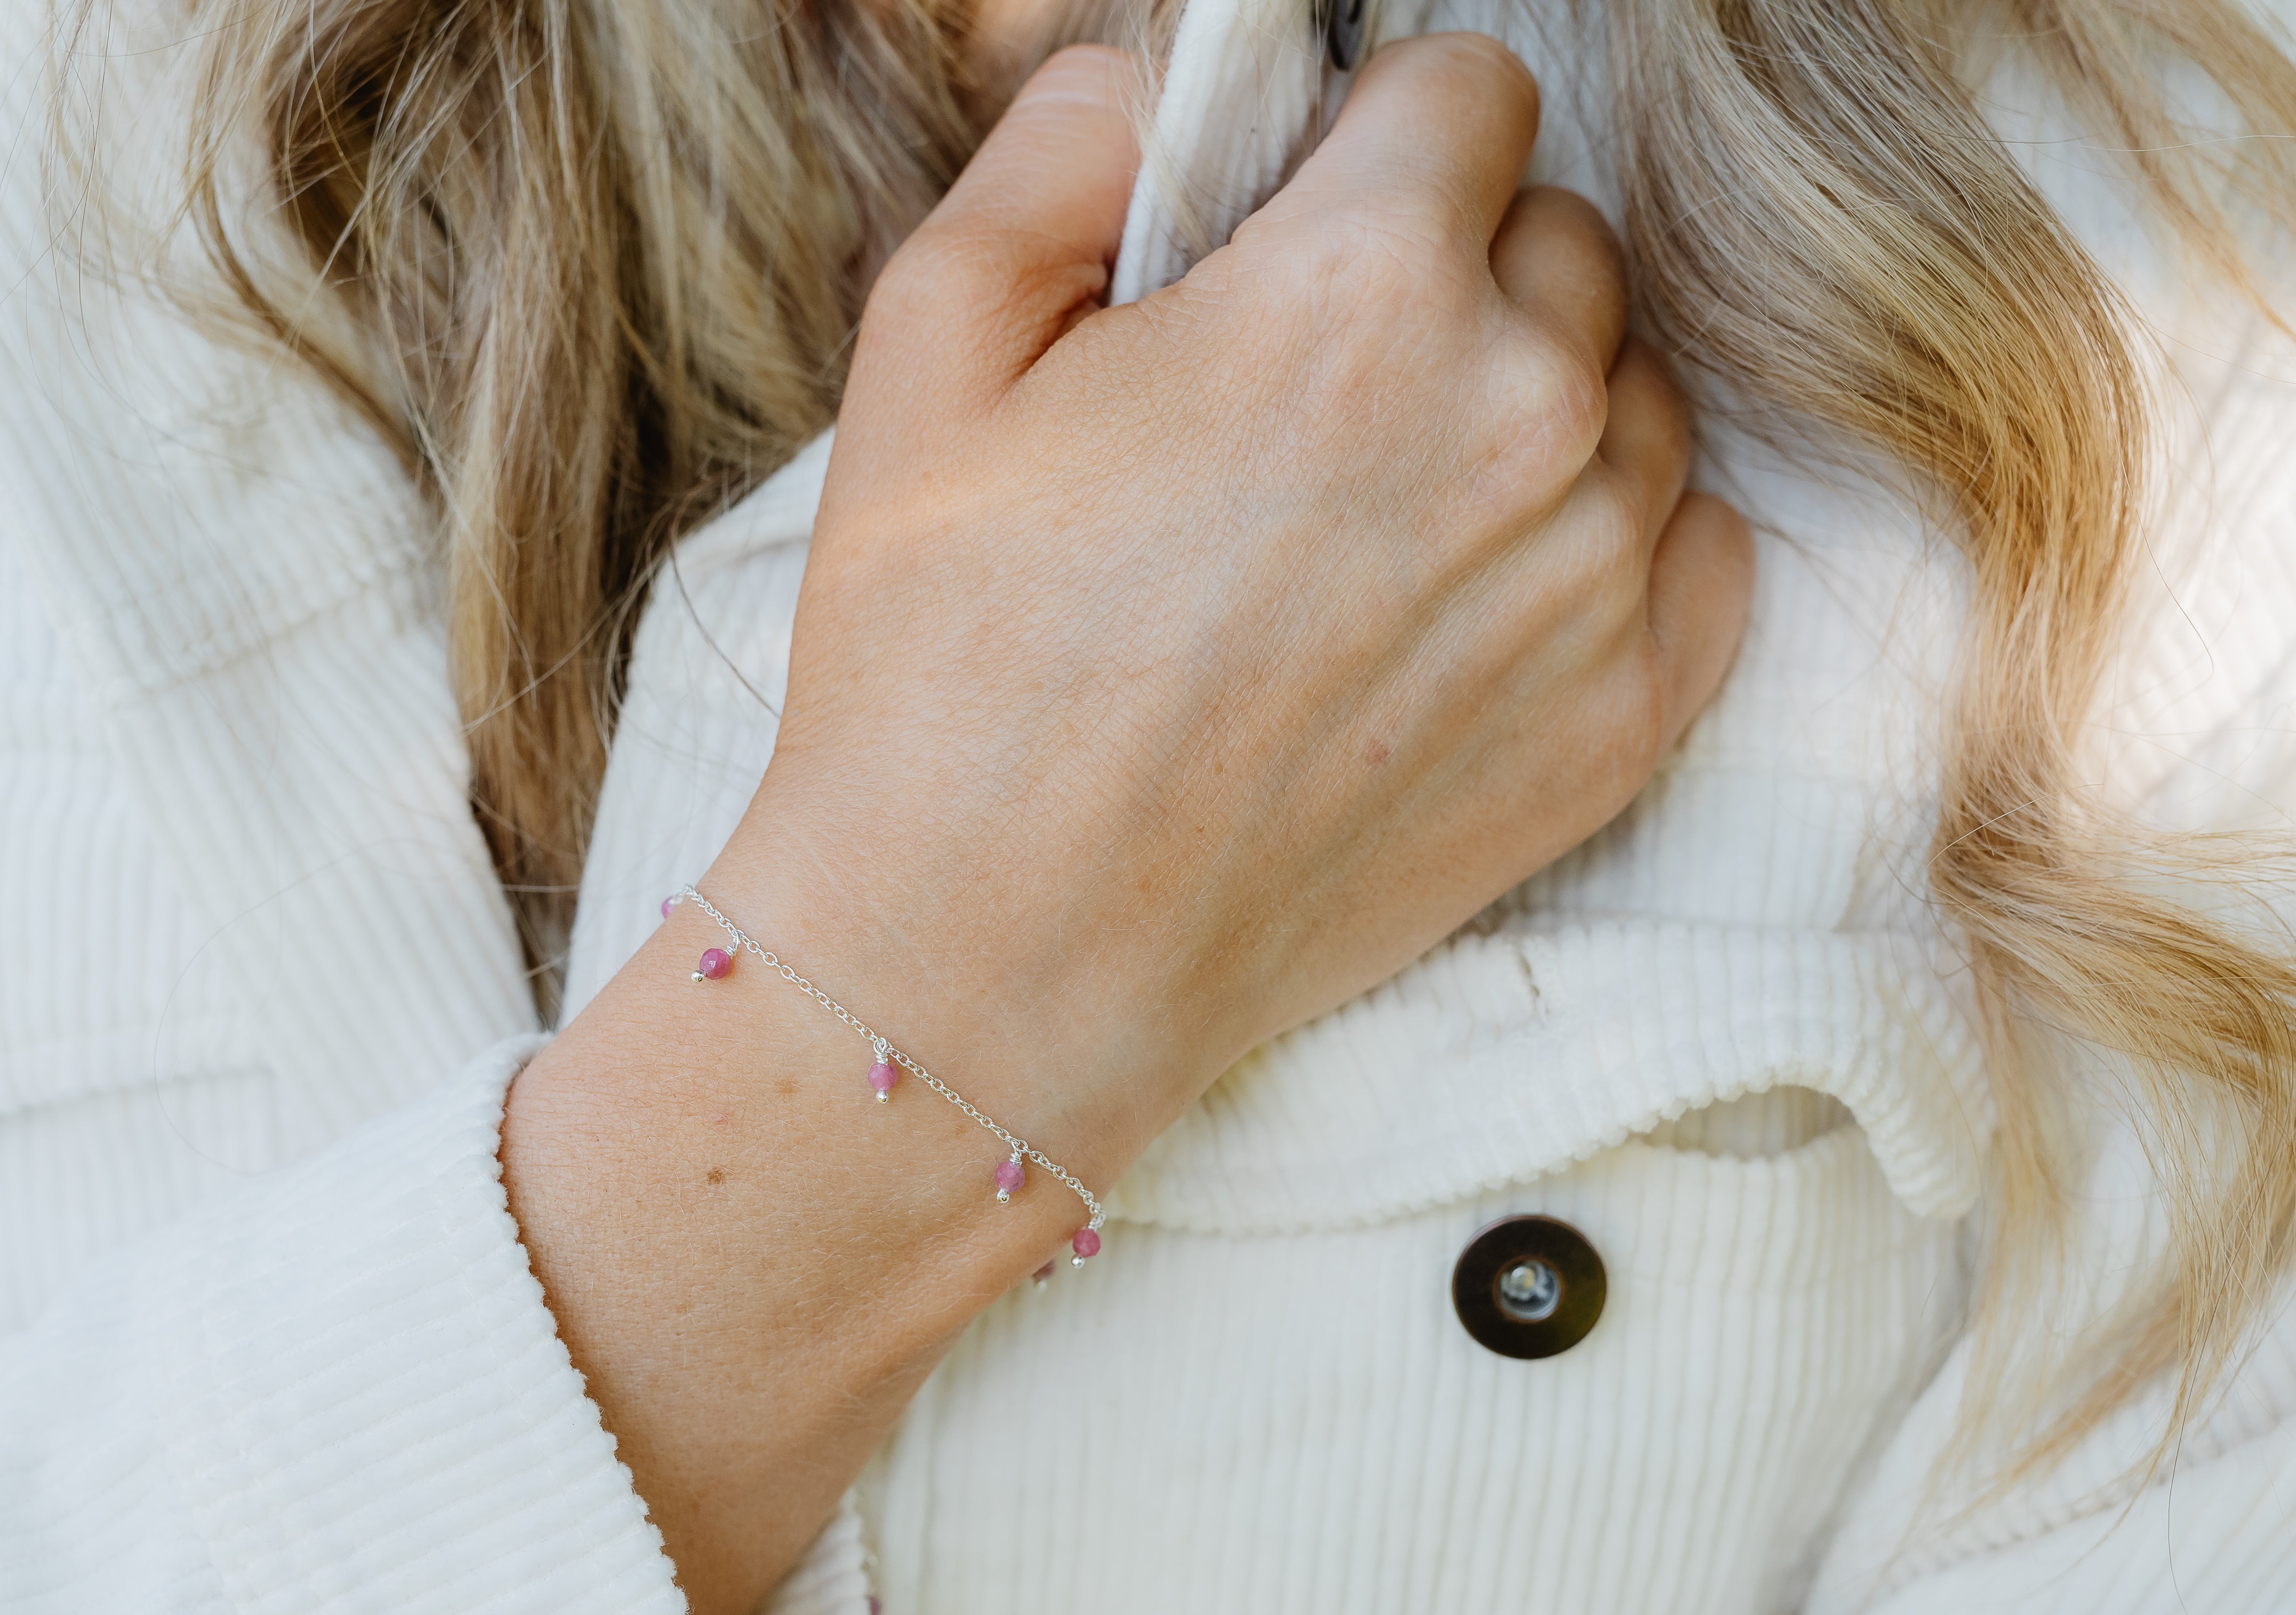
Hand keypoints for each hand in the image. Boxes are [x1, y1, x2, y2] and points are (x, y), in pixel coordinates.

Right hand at [718, 34, 1752, 1150]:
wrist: (998, 956)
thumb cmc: (945, 661)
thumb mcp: (933, 350)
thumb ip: (1063, 155)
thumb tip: (1157, 84)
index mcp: (1361, 288)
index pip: (1472, 90)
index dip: (1380, 133)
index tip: (1319, 209)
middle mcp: (1521, 416)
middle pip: (1562, 243)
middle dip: (1455, 272)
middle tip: (1317, 385)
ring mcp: (1593, 579)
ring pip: (1631, 396)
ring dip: (1533, 412)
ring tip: (1381, 511)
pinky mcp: (1622, 722)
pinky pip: (1693, 549)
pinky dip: (1610, 546)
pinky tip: (1477, 594)